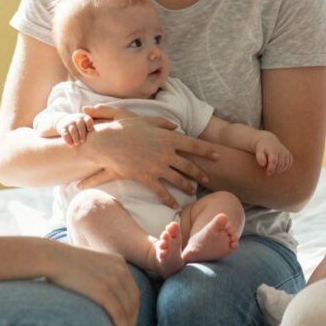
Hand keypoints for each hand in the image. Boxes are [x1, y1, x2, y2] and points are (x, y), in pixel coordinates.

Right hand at [48, 243, 139, 325]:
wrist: (51, 258)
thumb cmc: (64, 264)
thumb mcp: (91, 264)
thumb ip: (101, 275)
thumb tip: (101, 292)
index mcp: (118, 261)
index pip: (133, 290)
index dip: (134, 309)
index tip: (130, 323)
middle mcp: (120, 269)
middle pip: (134, 300)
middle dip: (133, 319)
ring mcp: (113, 279)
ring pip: (128, 308)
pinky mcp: (103, 290)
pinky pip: (118, 313)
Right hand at [58, 113, 94, 146]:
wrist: (64, 120)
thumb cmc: (79, 126)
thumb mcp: (85, 124)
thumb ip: (90, 130)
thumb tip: (97, 141)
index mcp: (84, 118)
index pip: (88, 120)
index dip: (89, 125)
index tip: (90, 130)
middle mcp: (77, 119)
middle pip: (80, 126)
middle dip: (82, 134)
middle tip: (83, 141)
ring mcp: (69, 123)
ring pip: (72, 130)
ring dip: (75, 137)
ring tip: (77, 144)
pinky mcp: (63, 128)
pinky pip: (65, 134)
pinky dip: (68, 140)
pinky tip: (71, 145)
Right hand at [76, 106, 219, 208]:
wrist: (108, 143)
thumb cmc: (125, 129)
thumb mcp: (146, 121)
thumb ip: (163, 123)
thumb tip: (175, 127)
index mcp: (168, 138)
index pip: (194, 145)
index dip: (207, 151)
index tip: (217, 156)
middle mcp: (166, 153)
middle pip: (189, 165)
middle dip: (200, 173)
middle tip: (207, 178)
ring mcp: (157, 167)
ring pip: (178, 180)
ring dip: (187, 186)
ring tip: (193, 192)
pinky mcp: (147, 178)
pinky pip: (162, 191)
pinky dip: (170, 199)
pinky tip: (175, 205)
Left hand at [255, 131, 292, 174]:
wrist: (268, 140)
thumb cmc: (262, 148)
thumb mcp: (258, 151)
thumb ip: (259, 158)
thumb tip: (263, 164)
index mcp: (273, 149)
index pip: (274, 161)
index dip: (271, 168)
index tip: (267, 173)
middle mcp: (281, 150)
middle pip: (280, 164)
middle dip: (274, 170)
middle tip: (269, 172)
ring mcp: (286, 152)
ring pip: (285, 165)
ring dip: (279, 170)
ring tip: (273, 170)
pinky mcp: (289, 154)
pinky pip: (289, 164)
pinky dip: (285, 168)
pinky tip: (280, 168)